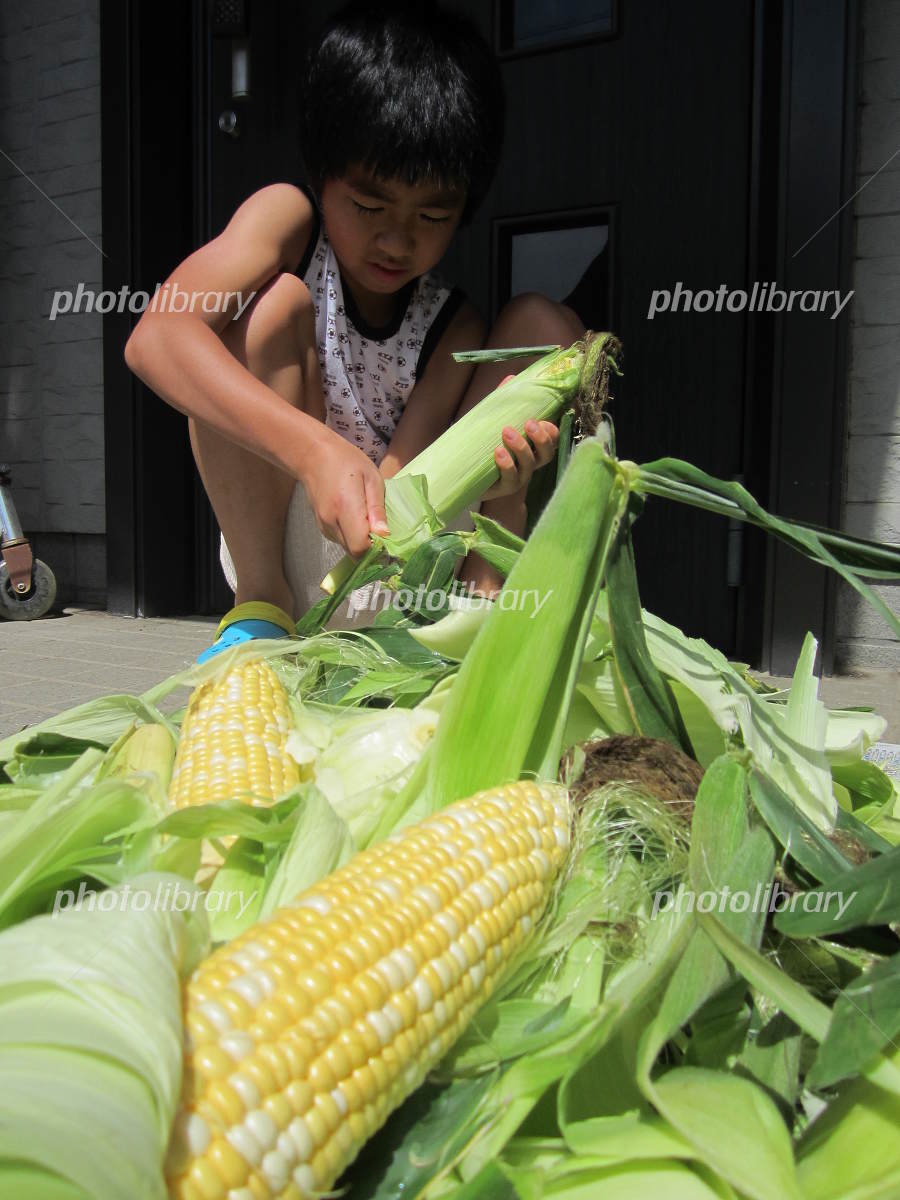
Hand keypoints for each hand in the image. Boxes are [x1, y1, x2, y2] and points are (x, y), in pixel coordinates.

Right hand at [300, 431, 388, 556]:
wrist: (313, 456)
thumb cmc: (346, 461)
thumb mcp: (371, 477)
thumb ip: (377, 508)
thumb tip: (384, 534)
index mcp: (345, 507)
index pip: (359, 547)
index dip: (375, 548)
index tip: (386, 538)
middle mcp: (331, 521)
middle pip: (353, 552)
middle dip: (370, 547)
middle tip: (380, 530)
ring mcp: (323, 525)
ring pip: (347, 548)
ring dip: (360, 541)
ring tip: (367, 520)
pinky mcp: (321, 527)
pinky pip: (340, 540)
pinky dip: (351, 536)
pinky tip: (355, 518)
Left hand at [482, 375, 558, 500]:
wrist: (465, 472)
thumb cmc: (486, 444)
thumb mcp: (496, 421)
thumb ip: (504, 402)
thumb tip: (511, 378)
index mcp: (533, 447)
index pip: (553, 440)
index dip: (552, 432)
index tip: (543, 420)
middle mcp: (530, 463)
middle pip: (547, 454)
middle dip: (541, 438)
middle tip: (529, 423)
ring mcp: (519, 477)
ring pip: (530, 465)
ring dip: (521, 448)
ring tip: (507, 432)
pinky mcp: (504, 487)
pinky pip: (511, 478)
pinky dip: (507, 464)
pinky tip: (498, 452)